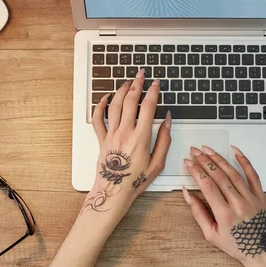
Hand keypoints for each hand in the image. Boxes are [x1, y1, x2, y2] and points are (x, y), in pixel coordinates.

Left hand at [81, 69, 171, 220]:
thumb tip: (167, 120)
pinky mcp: (101, 139)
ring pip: (114, 105)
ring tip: (127, 82)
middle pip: (130, 100)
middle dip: (137, 84)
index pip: (148, 107)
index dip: (153, 91)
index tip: (156, 83)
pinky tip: (105, 97)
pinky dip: (100, 105)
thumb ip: (164, 140)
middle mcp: (125, 132)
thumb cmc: (135, 181)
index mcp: (141, 137)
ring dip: (121, 90)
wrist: (113, 192)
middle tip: (141, 74)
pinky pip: (98, 118)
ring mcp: (111, 134)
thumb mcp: (158, 163)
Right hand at [181, 146, 265, 264]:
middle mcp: (238, 204)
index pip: (207, 186)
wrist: (262, 252)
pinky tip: (236, 151)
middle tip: (194, 151)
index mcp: (224, 215)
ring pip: (233, 173)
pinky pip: (253, 175)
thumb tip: (187, 194)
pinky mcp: (260, 196)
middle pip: (219, 176)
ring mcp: (251, 199)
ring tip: (208, 150)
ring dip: (219, 159)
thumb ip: (198, 213)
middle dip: (204, 161)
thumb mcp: (211, 235)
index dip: (196, 172)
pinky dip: (244, 161)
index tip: (188, 162)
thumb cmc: (236, 245)